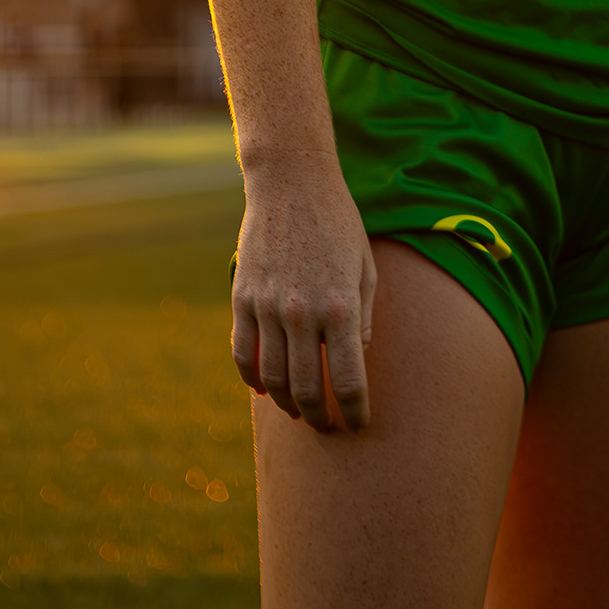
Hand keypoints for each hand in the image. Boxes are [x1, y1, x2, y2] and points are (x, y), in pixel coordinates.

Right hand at [231, 157, 378, 430]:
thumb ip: (363, 318)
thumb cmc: (338, 222)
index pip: (348, 381)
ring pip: (273, 379)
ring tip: (299, 411)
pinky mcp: (242, 297)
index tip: (358, 424)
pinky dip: (253, 379)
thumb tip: (357, 359)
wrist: (292, 181)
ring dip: (287, 404)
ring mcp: (267, 306)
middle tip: (328, 427)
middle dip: (320, 419)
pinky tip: (266, 388)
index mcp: (341, 306)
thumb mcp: (365, 267)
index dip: (355, 412)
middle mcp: (302, 312)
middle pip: (307, 390)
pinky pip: (242, 354)